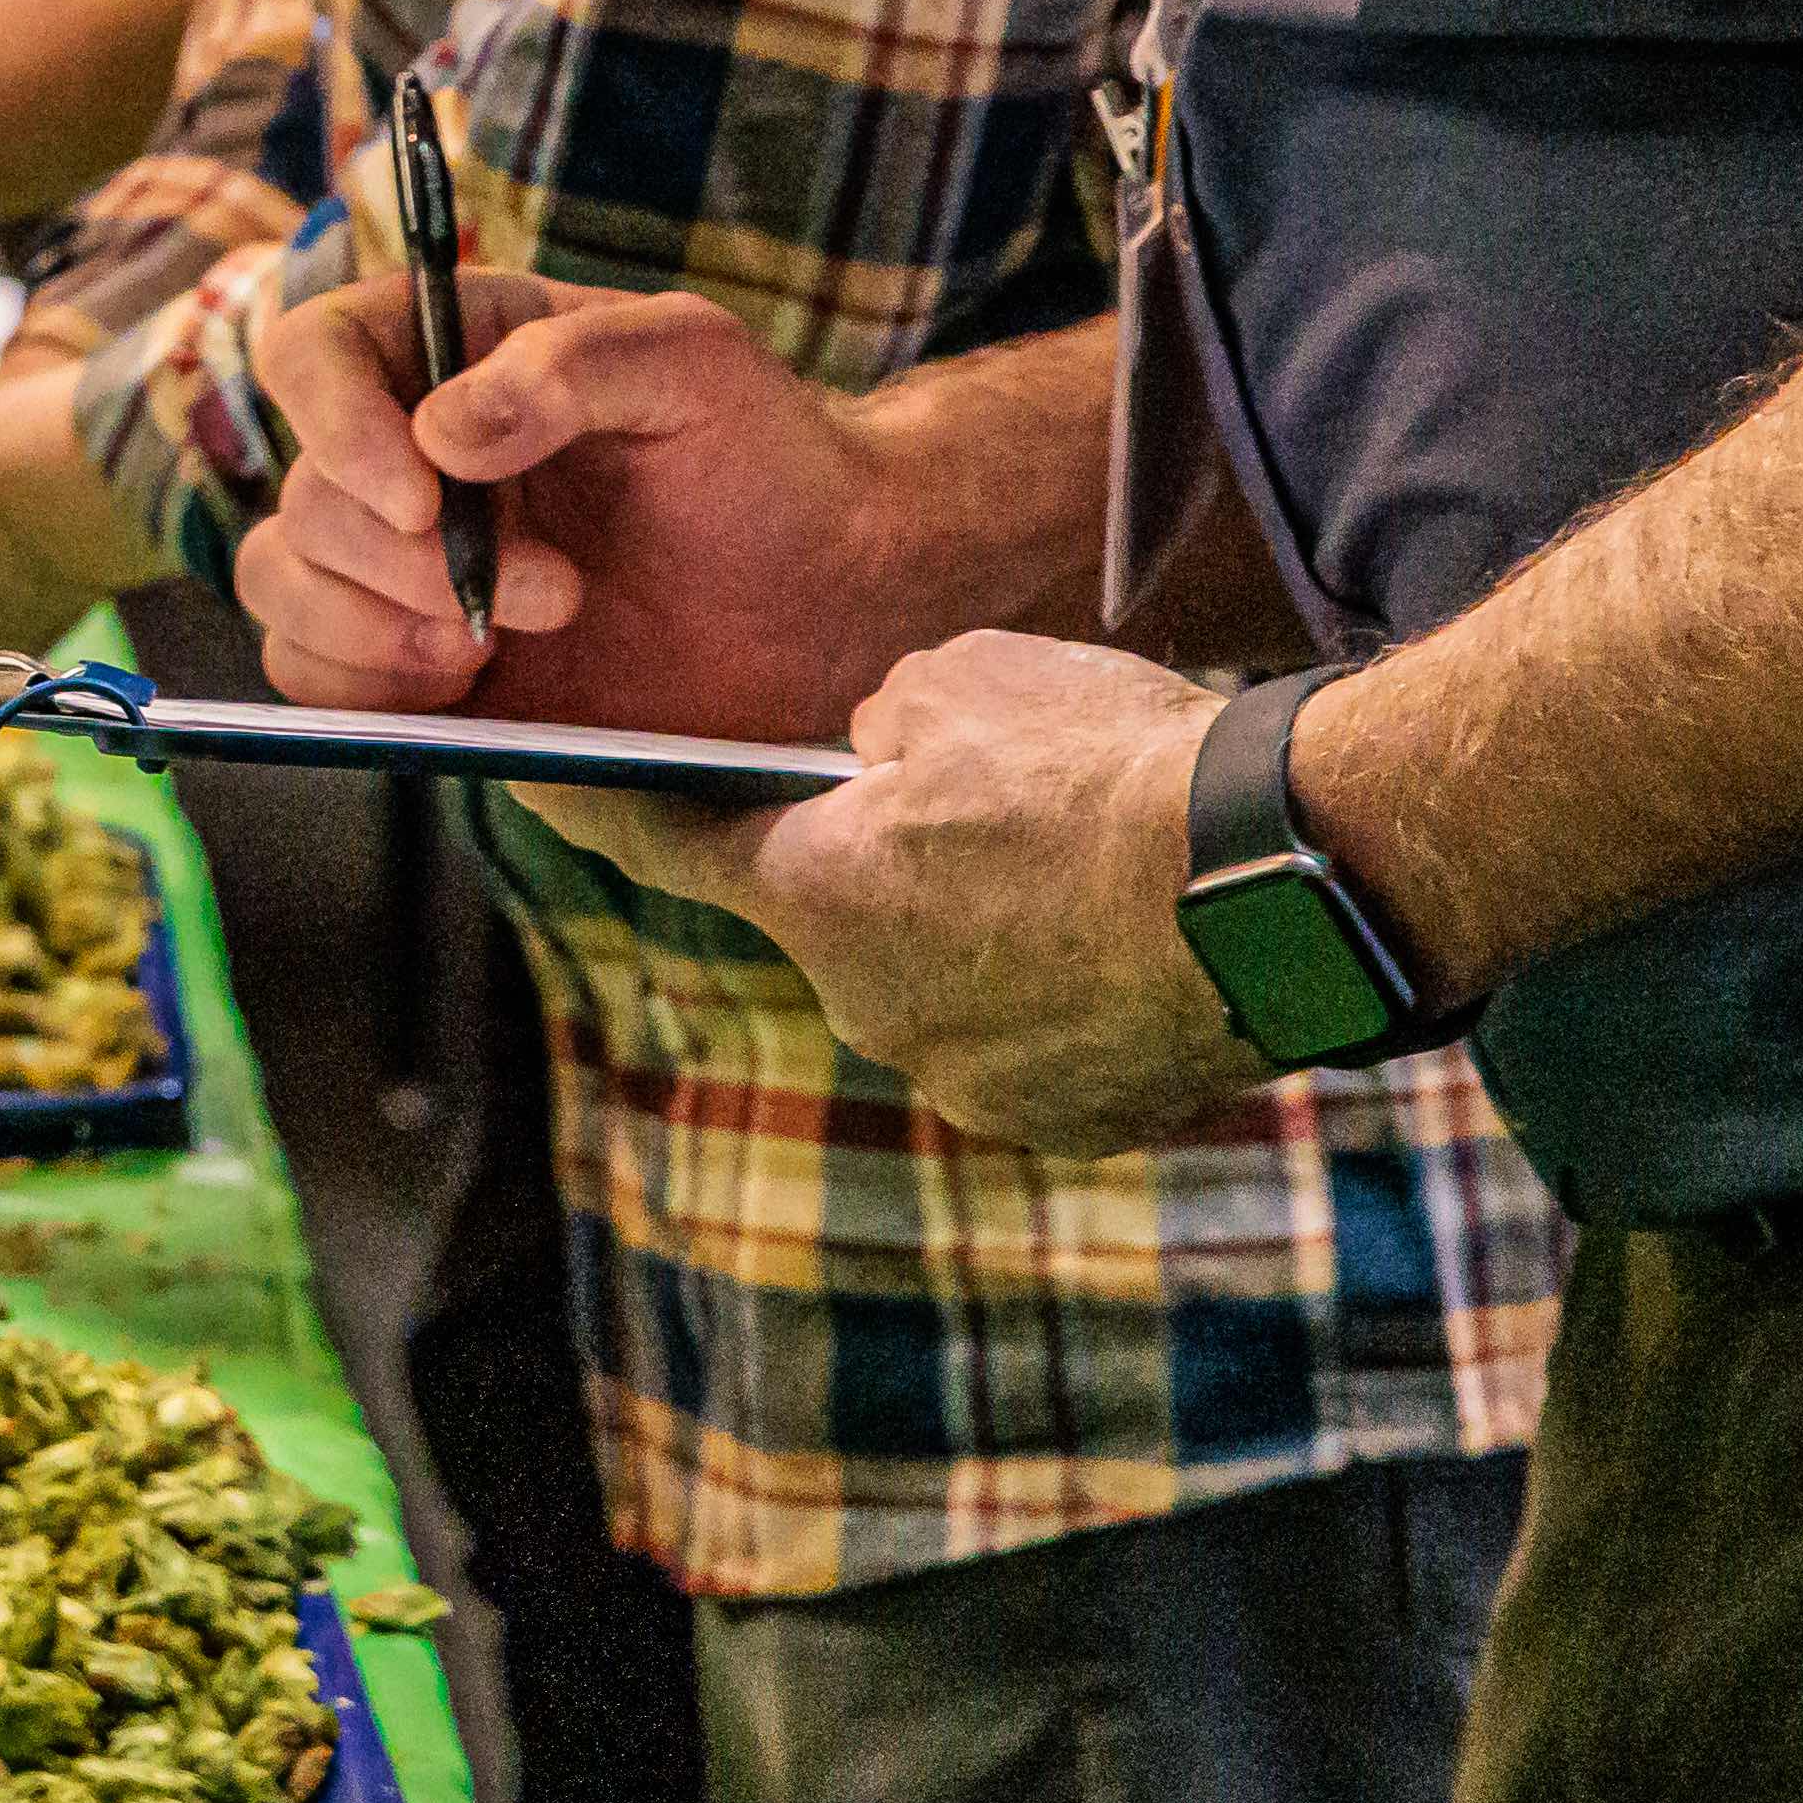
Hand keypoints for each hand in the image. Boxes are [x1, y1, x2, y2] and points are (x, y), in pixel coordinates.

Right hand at [232, 273, 927, 738]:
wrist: (824, 604)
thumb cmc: (768, 458)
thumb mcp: (695, 365)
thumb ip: (571, 363)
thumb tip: (439, 433)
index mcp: (453, 352)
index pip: (312, 352)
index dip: (331, 421)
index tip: (418, 492)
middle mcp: (405, 451)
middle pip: (304, 494)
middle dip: (409, 563)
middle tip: (552, 594)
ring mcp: (401, 563)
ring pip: (283, 585)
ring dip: (377, 630)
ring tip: (495, 648)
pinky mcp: (411, 664)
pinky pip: (309, 676)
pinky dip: (364, 689)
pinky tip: (469, 686)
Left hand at [539, 628, 1268, 1155]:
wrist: (1275, 878)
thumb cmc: (1104, 762)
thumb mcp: (959, 684)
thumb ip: (886, 733)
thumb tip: (892, 769)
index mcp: (816, 898)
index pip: (666, 842)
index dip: (593, 803)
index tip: (527, 777)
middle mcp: (873, 1011)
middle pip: (846, 918)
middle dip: (894, 862)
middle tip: (991, 797)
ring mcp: (976, 1081)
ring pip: (956, 980)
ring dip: (996, 928)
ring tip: (1092, 857)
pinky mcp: (1074, 1118)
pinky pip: (1046, 1037)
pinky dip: (1074, 986)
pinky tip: (1140, 927)